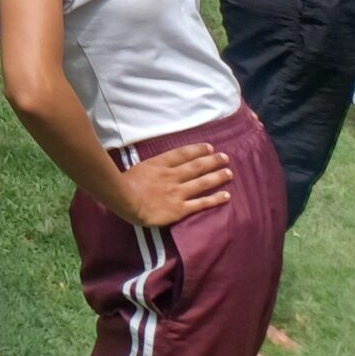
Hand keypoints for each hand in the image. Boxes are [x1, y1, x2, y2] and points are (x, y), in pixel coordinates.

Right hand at [112, 142, 232, 227]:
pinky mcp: (180, 208)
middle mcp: (172, 176)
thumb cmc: (125, 183)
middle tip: (225, 157)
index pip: (183, 154)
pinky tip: (226, 195)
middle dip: (212, 161)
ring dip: (217, 177)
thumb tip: (157, 163)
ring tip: (229, 173)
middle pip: (196, 166)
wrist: (126, 200)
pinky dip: (215, 199)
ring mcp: (178, 192)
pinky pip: (201, 203)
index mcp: (160, 164)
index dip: (197, 150)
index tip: (209, 147)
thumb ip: (151, 166)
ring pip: (202, 183)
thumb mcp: (138, 167)